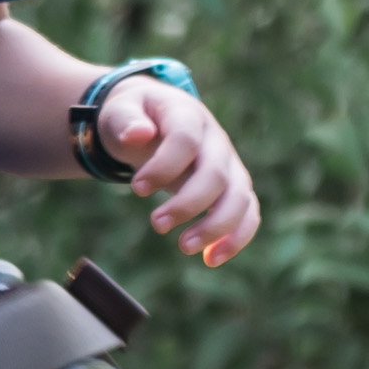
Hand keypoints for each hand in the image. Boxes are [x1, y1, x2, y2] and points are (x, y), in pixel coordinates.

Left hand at [96, 73, 260, 267]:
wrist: (155, 118)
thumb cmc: (136, 116)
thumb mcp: (121, 109)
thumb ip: (126, 120)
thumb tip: (137, 134)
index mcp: (188, 115)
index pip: (186, 140)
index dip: (164, 166)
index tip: (137, 189)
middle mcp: (216, 140)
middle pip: (216, 175)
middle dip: (187, 204)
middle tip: (156, 224)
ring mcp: (229, 164)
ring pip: (239, 198)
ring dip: (216, 227)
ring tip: (184, 247)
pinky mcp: (233, 187)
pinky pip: (248, 213)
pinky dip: (236, 238)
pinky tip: (210, 259)